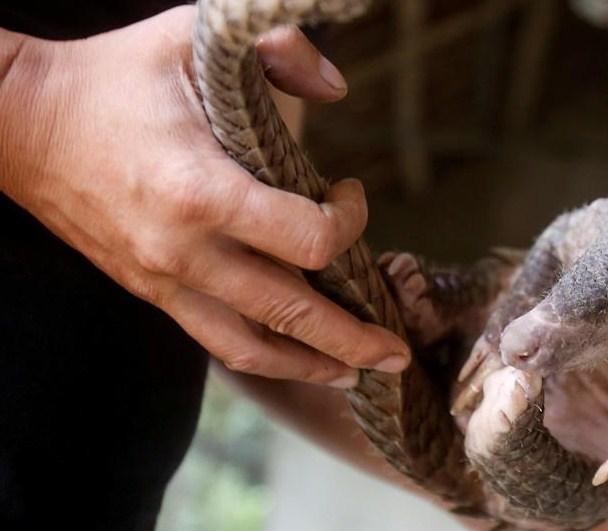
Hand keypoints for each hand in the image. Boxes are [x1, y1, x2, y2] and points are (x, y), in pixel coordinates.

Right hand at [0, 7, 409, 386]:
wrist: (17, 125)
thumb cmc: (109, 79)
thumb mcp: (190, 39)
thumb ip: (276, 49)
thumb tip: (337, 87)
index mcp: (202, 191)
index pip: (308, 238)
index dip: (348, 222)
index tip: (349, 195)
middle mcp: (186, 251)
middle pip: (291, 313)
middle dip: (353, 337)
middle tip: (396, 355)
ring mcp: (165, 279)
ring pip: (252, 345)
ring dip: (311, 364)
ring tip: (355, 375)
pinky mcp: (151, 290)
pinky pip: (214, 340)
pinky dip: (262, 357)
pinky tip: (292, 360)